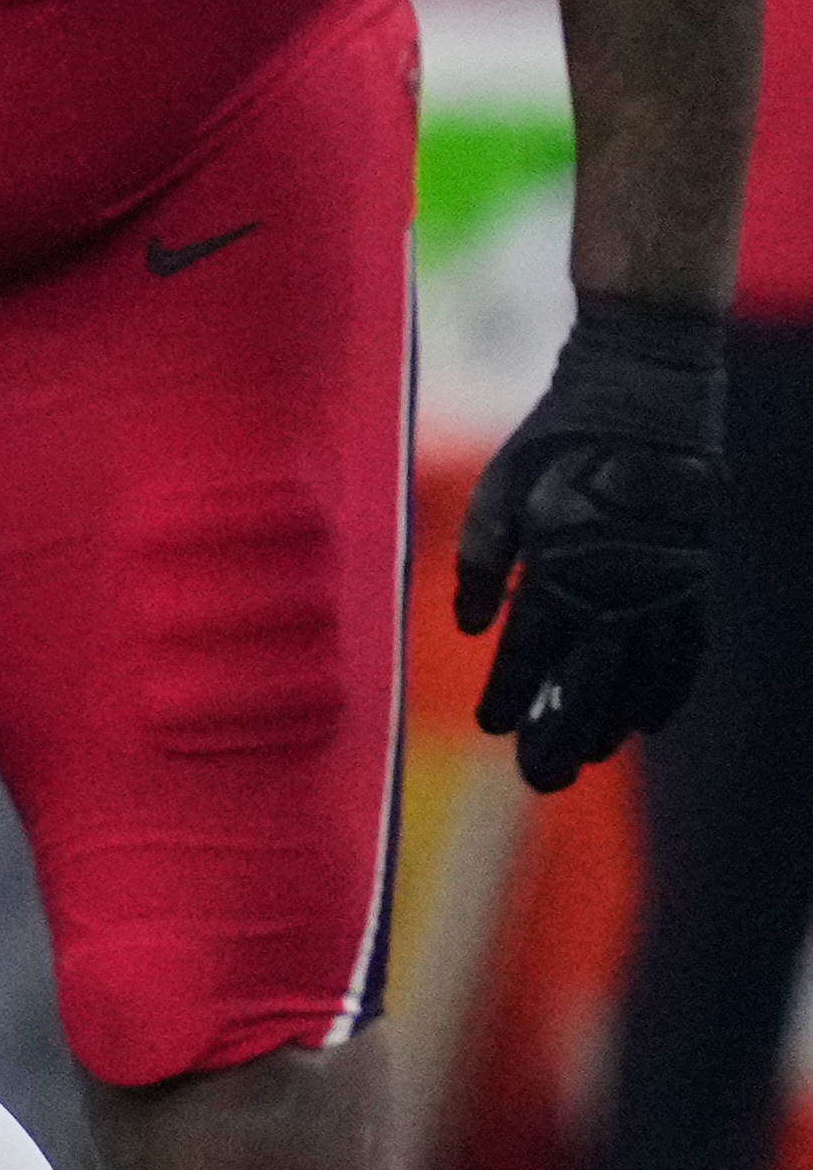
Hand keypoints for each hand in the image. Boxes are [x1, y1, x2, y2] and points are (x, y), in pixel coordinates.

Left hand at [452, 292, 727, 789]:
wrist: (648, 390)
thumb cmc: (559, 438)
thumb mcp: (502, 486)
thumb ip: (482, 559)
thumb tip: (474, 630)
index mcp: (562, 559)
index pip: (532, 647)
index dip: (513, 692)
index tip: (493, 727)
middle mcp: (618, 579)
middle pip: (589, 677)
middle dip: (562, 730)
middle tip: (540, 780)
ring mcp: (665, 580)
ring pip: (641, 672)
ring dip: (613, 720)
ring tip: (588, 758)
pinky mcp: (696, 573)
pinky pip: (688, 646)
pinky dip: (669, 688)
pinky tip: (650, 723)